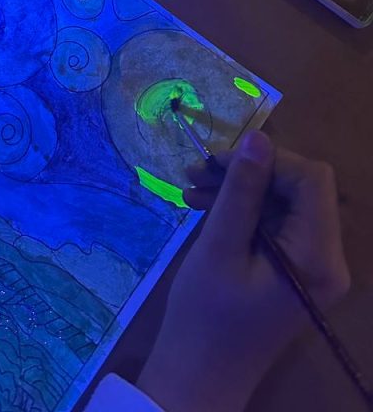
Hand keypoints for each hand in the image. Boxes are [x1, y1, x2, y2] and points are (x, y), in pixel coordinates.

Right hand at [136, 131, 349, 411]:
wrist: (199, 378)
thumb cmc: (205, 316)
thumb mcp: (219, 245)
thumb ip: (241, 190)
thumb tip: (259, 137)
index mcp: (317, 257)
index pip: (311, 180)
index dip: (268, 159)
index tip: (218, 162)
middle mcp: (327, 260)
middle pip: (299, 188)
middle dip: (248, 172)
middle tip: (196, 170)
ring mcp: (312, 267)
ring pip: (283, 202)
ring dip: (238, 189)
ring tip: (188, 186)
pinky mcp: (294, 270)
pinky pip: (275, 224)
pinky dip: (241, 210)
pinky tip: (200, 206)